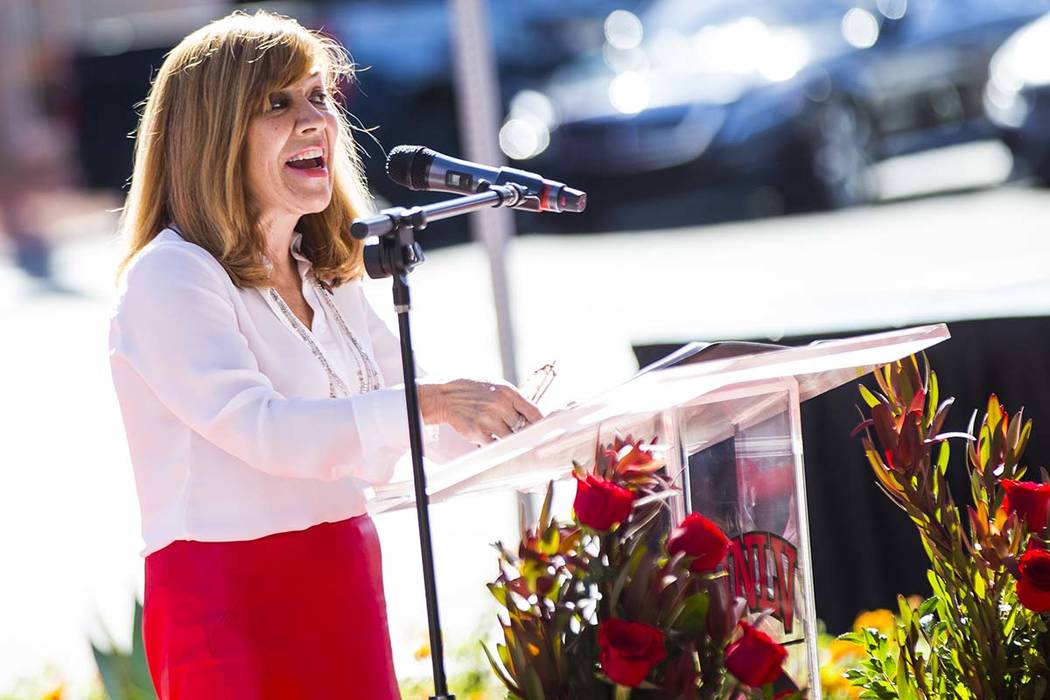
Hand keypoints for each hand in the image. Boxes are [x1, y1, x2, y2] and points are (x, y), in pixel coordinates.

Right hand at [418, 378, 543, 444]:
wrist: (445, 396)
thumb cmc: (473, 390)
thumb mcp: (496, 386)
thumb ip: (513, 400)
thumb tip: (533, 417)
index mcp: (508, 392)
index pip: (534, 412)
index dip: (542, 424)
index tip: (545, 431)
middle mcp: (500, 405)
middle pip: (523, 428)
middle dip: (522, 432)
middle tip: (522, 436)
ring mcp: (489, 420)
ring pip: (510, 438)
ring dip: (508, 440)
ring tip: (501, 435)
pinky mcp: (478, 432)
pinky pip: (495, 445)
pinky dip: (495, 445)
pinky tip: (490, 438)